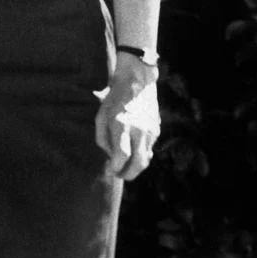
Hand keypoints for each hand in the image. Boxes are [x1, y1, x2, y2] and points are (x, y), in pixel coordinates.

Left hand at [94, 57, 159, 179]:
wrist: (136, 82)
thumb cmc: (114, 100)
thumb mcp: (100, 116)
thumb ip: (102, 139)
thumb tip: (109, 158)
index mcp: (121, 125)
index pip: (122, 156)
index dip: (116, 168)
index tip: (111, 170)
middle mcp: (138, 130)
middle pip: (138, 163)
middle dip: (128, 175)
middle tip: (120, 175)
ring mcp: (150, 131)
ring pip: (146, 159)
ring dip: (136, 167)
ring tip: (125, 166)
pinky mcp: (156, 130)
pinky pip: (150, 149)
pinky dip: (142, 155)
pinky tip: (133, 152)